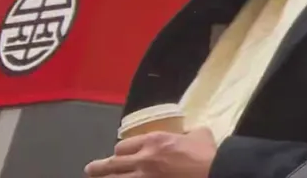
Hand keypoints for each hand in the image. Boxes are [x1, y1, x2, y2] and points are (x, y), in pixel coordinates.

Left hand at [84, 127, 216, 177]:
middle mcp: (144, 158)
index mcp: (155, 140)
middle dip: (99, 167)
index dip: (121, 150)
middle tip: (90, 169)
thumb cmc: (208, 153)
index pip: (124, 145)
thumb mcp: (199, 134)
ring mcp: (145, 177)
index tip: (121, 153)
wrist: (215, 171)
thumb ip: (188, 133)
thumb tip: (187, 133)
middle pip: (113, 163)